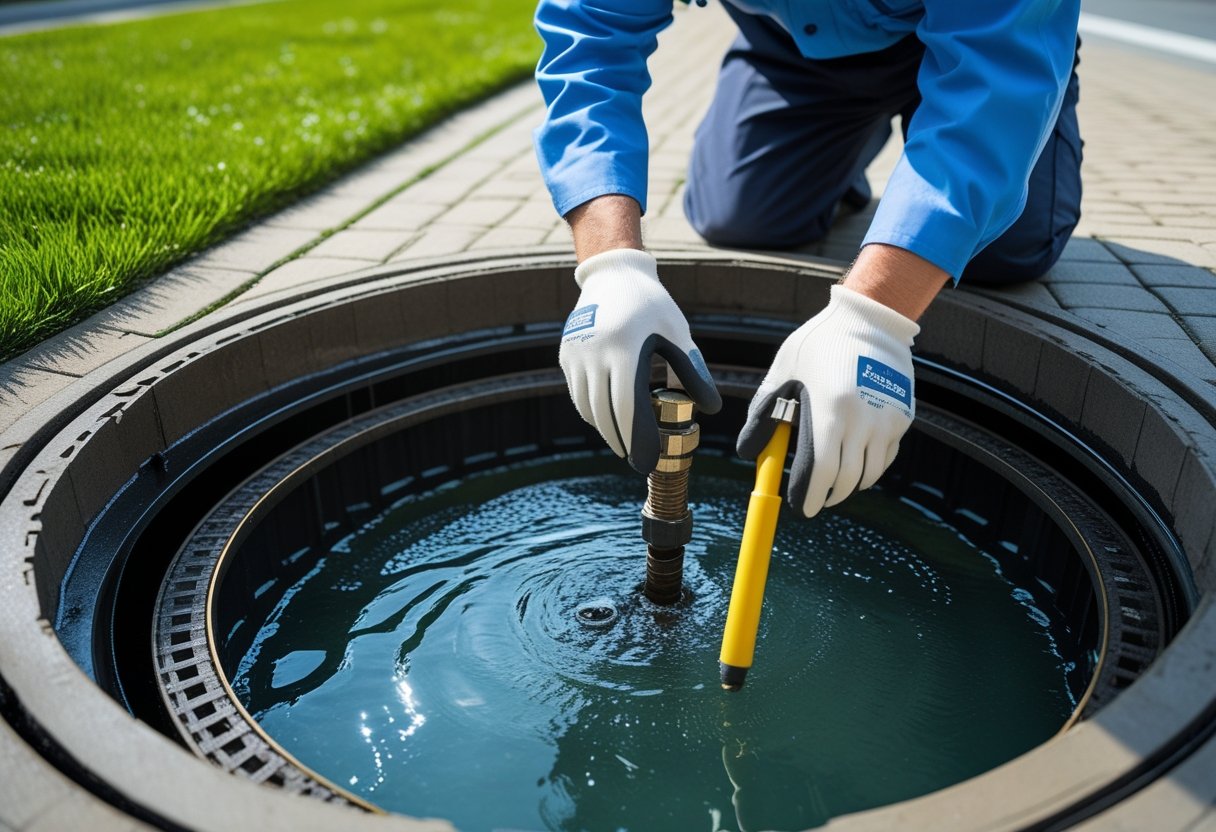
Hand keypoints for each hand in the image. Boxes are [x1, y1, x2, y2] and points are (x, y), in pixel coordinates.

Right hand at [560, 248, 721, 472]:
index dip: (638, 439)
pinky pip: (578, 393)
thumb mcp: (677, 334)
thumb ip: (693, 372)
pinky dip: (592, 412)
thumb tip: (711, 409)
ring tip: (623, 443)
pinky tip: (607, 420)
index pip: (629, 407)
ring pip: (588, 407)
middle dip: (621, 441)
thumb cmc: (652, 305)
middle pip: (605, 413)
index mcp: (625, 347)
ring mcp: (576, 353)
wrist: (614, 274)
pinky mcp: (567, 354)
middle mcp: (595, 352)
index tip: (645, 462)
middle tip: (635, 460)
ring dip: (605, 429)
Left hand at [737, 284, 919, 517]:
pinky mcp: (902, 417)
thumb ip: (762, 414)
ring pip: (870, 474)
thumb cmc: (818, 344)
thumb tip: (747, 453)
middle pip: (848, 480)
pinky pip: (885, 456)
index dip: (809, 496)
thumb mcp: (783, 373)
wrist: (870, 318)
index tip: (800, 508)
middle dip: (829, 496)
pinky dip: (870, 466)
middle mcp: (864, 421)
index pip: (822, 472)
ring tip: (833, 482)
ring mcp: (887, 420)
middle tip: (814, 499)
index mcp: (830, 411)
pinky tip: (855, 460)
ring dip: (850, 485)